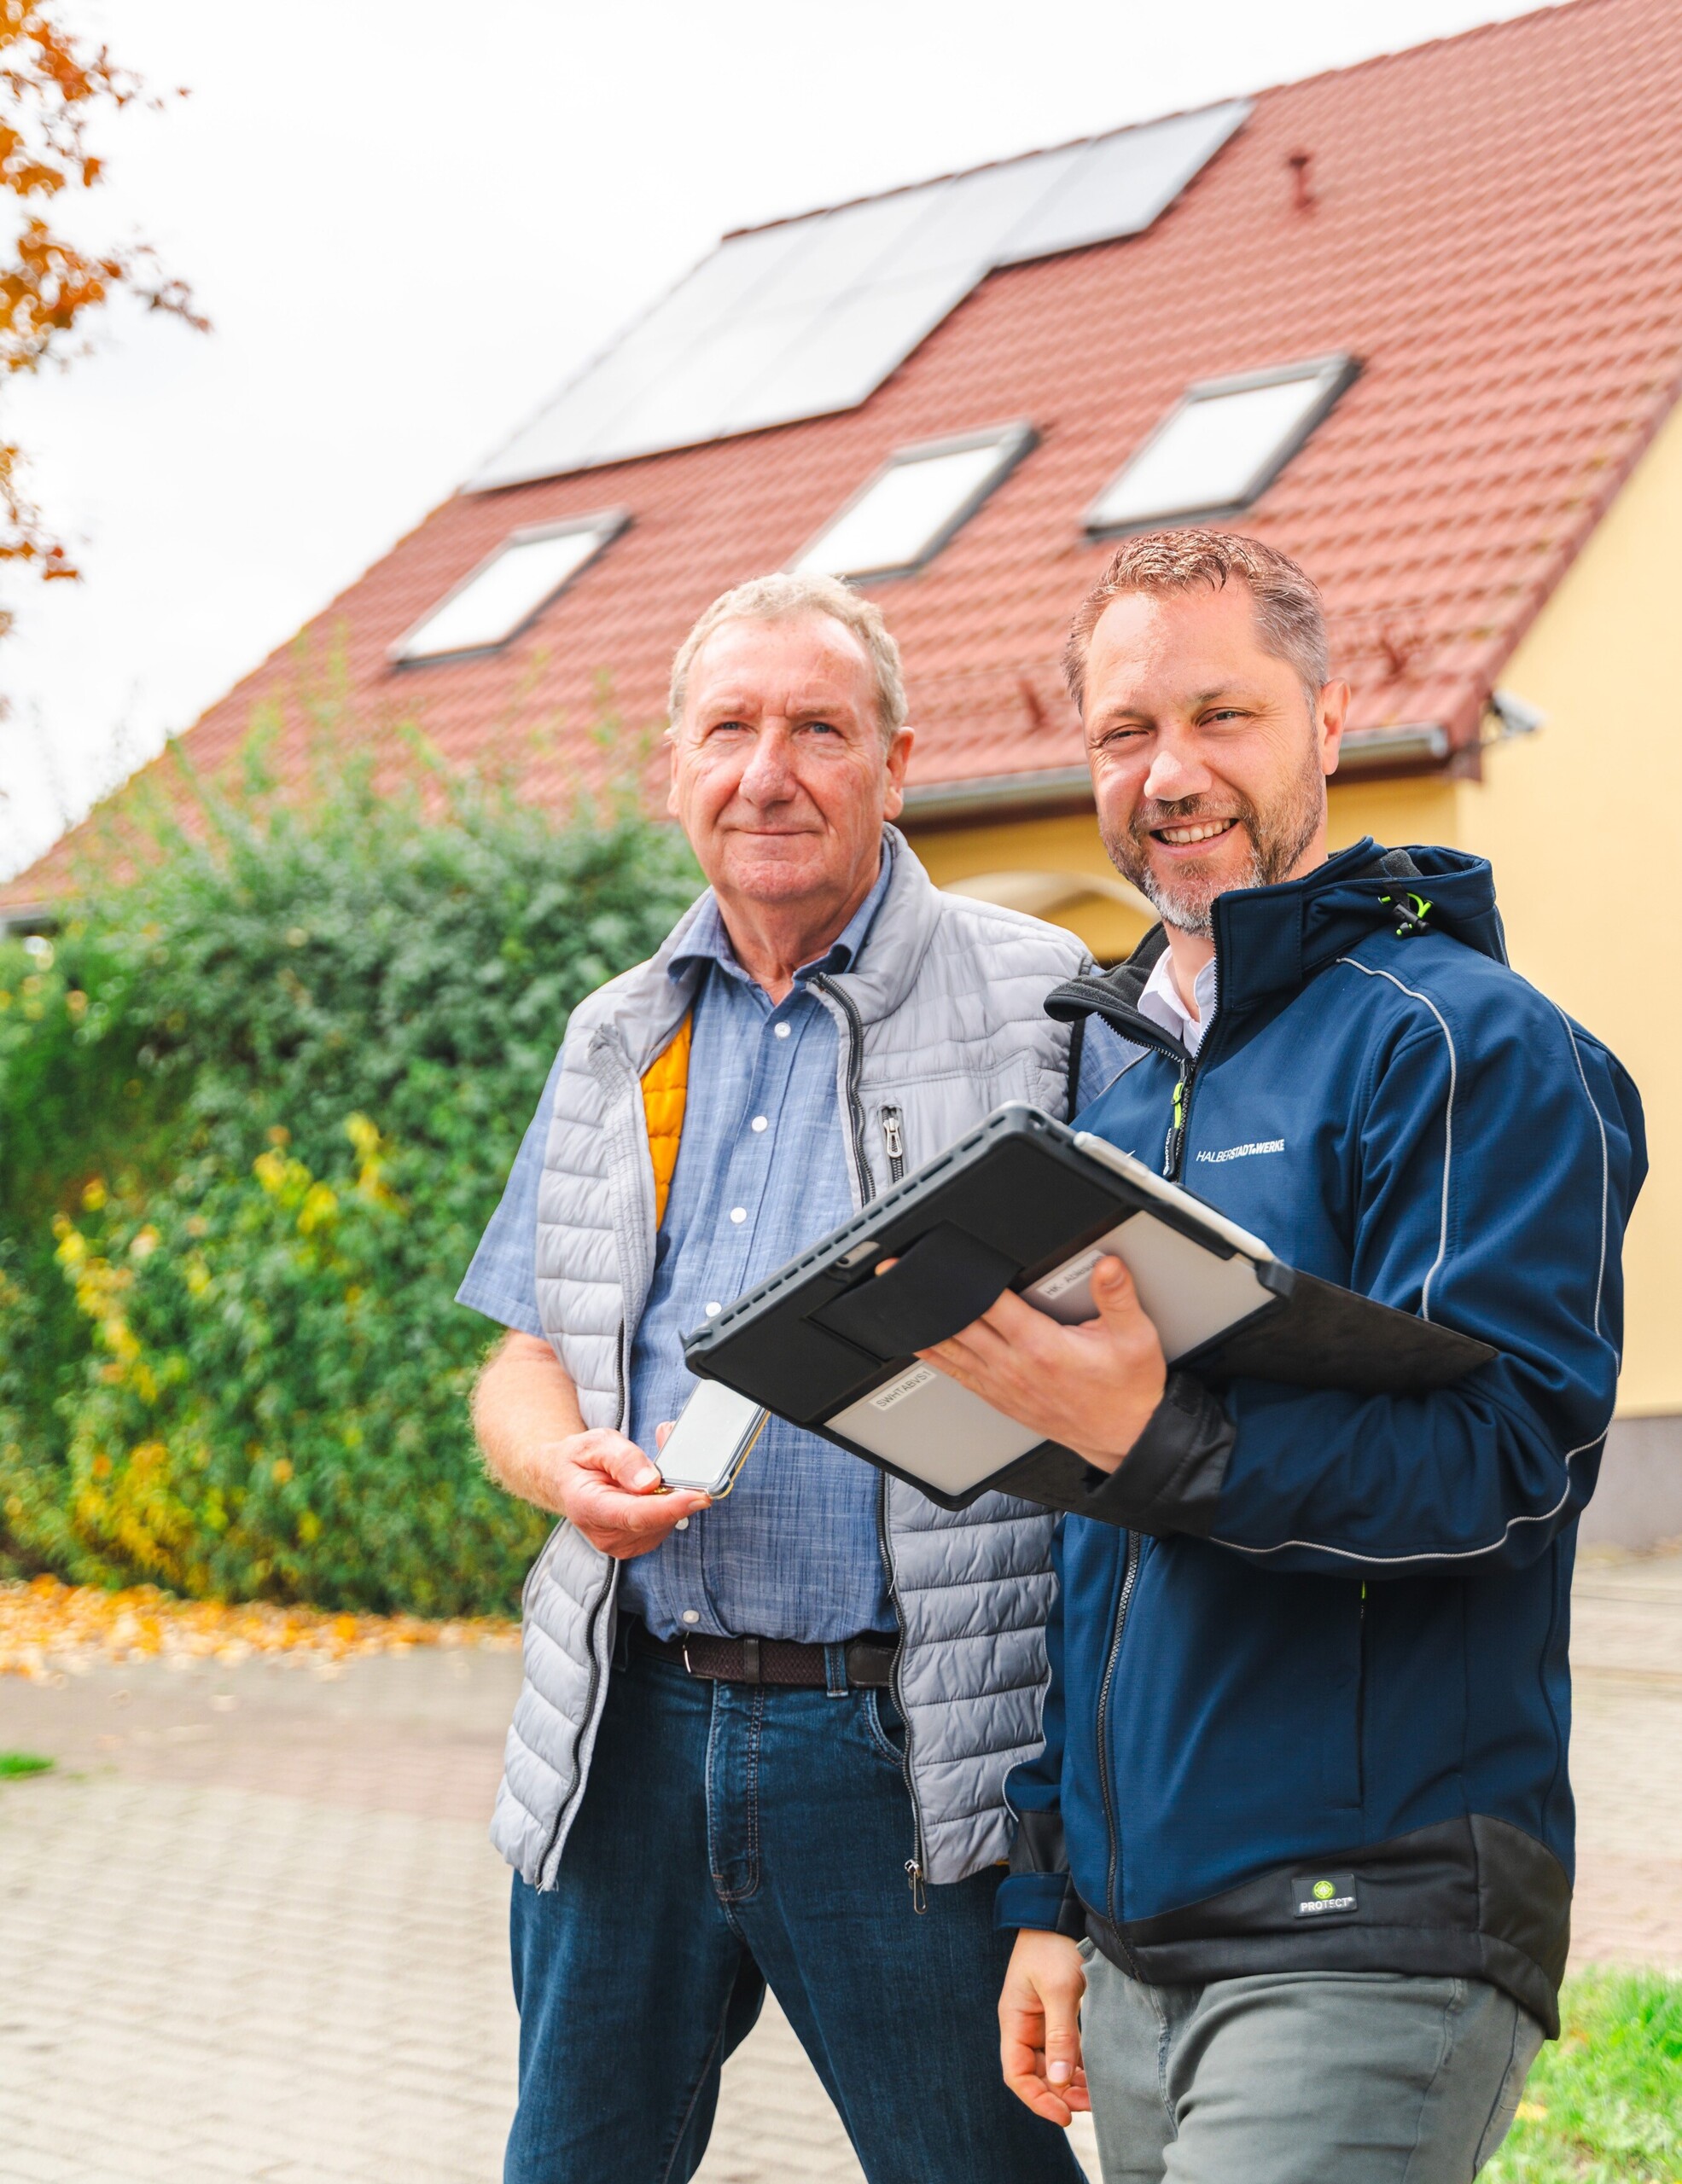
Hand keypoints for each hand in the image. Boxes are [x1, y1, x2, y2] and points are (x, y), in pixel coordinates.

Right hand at [543, 1428, 708, 1558]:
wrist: (566, 1480)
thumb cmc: (580, 1460)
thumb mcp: (595, 1444)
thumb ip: (623, 1459)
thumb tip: (650, 1481)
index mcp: (587, 1507)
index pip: (634, 1515)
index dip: (668, 1507)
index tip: (698, 1496)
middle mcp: (605, 1534)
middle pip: (655, 1519)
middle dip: (675, 1490)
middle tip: (679, 1457)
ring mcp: (621, 1543)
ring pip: (665, 1522)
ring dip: (671, 1495)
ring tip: (654, 1470)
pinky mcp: (636, 1543)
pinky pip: (664, 1524)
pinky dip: (668, 1504)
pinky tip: (656, 1487)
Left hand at [917, 1256, 1166, 1472]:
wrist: (1124, 1436)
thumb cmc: (1127, 1390)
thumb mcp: (1135, 1338)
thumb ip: (1118, 1297)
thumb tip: (1107, 1265)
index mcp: (1041, 1347)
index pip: (990, 1304)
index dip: (960, 1281)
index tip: (936, 1261)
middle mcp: (1014, 1366)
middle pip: (957, 1324)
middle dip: (925, 1297)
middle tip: (893, 1274)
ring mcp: (1002, 1385)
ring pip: (950, 1351)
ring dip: (920, 1327)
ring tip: (892, 1306)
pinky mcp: (1000, 1398)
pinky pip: (957, 1374)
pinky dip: (934, 1356)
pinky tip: (919, 1344)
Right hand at [999, 1928, 1089, 2125]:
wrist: (1060, 1910)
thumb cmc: (1053, 1945)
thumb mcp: (1059, 1989)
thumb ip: (1060, 2035)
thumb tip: (1061, 2081)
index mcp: (1014, 2019)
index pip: (1016, 2074)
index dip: (1037, 2099)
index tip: (1064, 2116)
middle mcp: (1023, 2024)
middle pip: (1035, 2074)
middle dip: (1060, 2094)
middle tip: (1090, 2106)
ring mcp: (1039, 2019)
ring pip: (1052, 2064)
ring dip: (1071, 2083)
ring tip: (1097, 2096)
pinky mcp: (1056, 2013)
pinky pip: (1064, 2049)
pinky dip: (1078, 2065)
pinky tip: (1095, 2074)